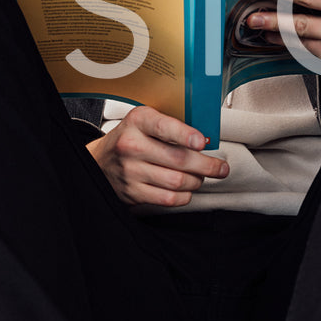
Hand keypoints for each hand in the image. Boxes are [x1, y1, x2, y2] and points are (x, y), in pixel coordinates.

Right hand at [87, 104, 228, 206]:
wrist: (99, 162)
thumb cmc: (130, 139)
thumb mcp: (144, 121)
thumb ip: (171, 125)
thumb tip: (207, 140)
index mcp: (137, 121)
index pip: (163, 126)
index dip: (185, 135)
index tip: (203, 142)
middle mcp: (131, 145)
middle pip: (178, 159)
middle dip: (207, 166)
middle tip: (221, 168)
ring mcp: (131, 171)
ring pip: (177, 181)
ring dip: (196, 181)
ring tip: (199, 177)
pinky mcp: (132, 192)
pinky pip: (168, 199)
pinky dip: (184, 196)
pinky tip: (186, 189)